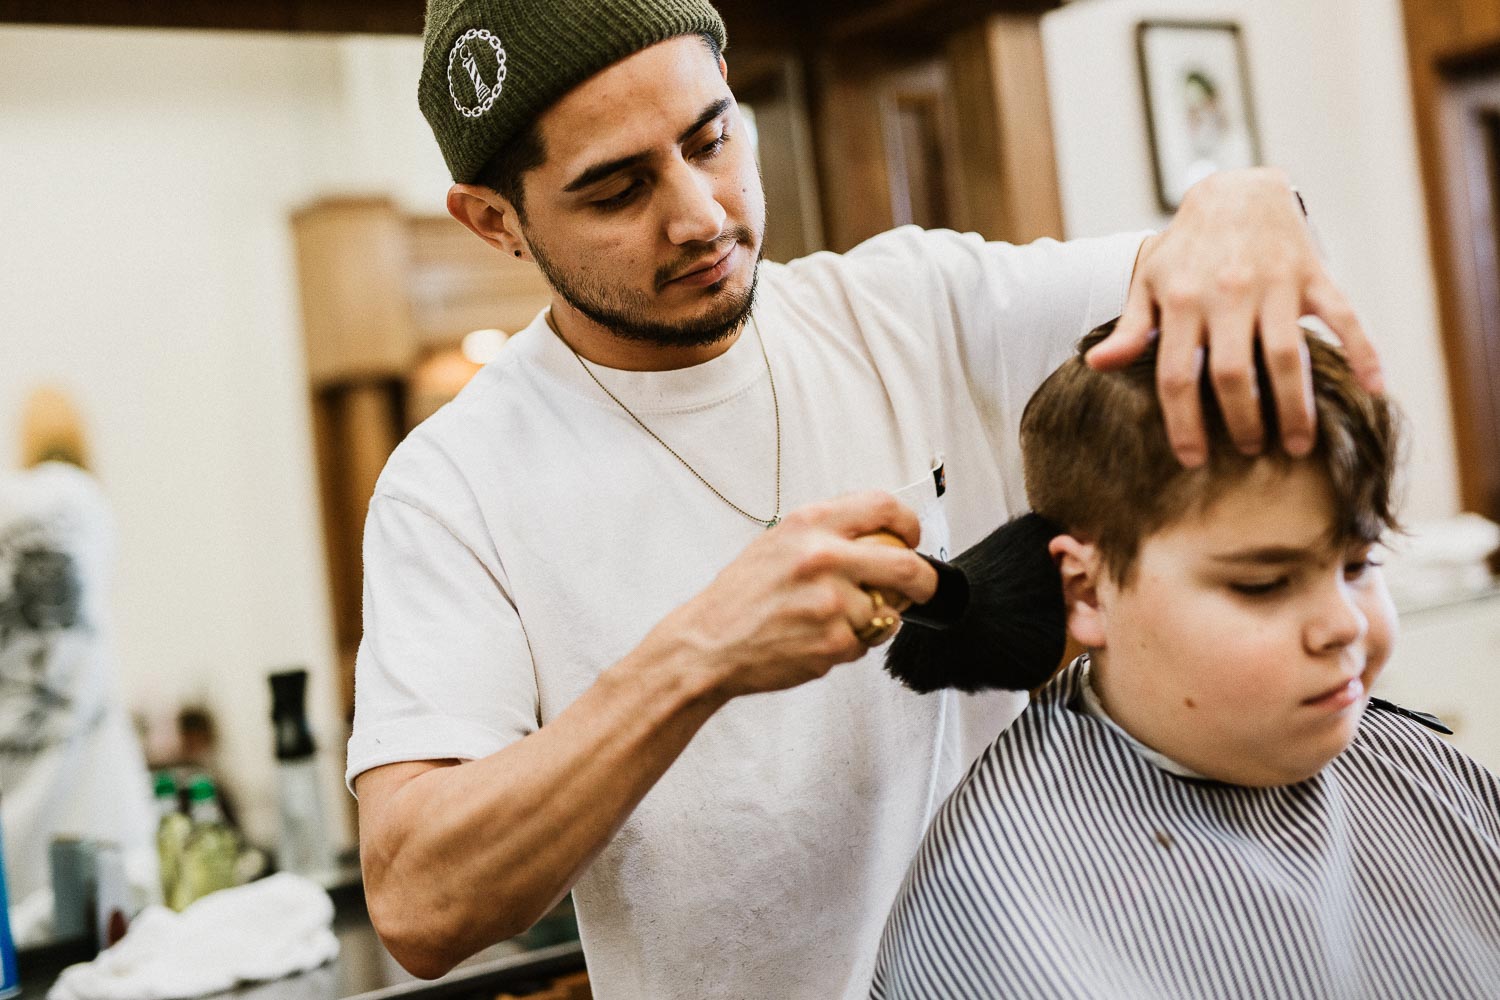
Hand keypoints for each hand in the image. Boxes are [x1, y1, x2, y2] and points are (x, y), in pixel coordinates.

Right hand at [660, 491, 938, 699]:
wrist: (708, 643)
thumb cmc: (741, 596)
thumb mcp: (779, 542)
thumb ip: (830, 535)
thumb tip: (884, 541)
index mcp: (810, 524)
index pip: (884, 508)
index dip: (909, 524)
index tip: (912, 539)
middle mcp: (823, 558)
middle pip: (908, 566)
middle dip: (924, 582)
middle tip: (921, 589)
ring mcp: (831, 602)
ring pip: (886, 612)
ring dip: (869, 621)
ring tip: (826, 621)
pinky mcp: (832, 642)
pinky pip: (865, 644)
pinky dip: (848, 646)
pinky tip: (814, 639)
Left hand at [1086, 167, 1383, 466]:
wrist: (1237, 189)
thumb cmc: (1187, 247)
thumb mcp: (1150, 282)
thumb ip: (1130, 329)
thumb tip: (1096, 367)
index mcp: (1182, 302)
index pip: (1176, 375)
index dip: (1183, 422)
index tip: (1192, 459)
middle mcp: (1227, 294)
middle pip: (1231, 374)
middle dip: (1240, 420)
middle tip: (1248, 451)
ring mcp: (1274, 285)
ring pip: (1286, 356)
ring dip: (1294, 406)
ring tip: (1297, 445)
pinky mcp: (1313, 275)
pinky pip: (1343, 317)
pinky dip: (1364, 351)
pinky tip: (1373, 388)